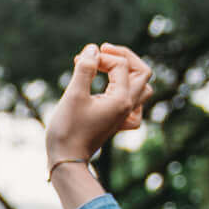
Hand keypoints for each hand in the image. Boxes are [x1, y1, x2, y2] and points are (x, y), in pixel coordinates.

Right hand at [44, 42, 152, 170]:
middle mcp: (128, 107)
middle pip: (142, 72)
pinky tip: (115, 94)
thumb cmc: (68, 129)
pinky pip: (135, 107)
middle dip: (123, 57)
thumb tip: (93, 48)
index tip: (79, 60)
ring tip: (109, 68)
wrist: (66, 160)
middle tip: (102, 51)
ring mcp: (124, 117)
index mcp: (121, 99)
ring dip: (128, 74)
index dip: (100, 57)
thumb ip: (85, 68)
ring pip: (142, 89)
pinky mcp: (117, 124)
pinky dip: (129, 96)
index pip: (120, 65)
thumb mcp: (74, 95)